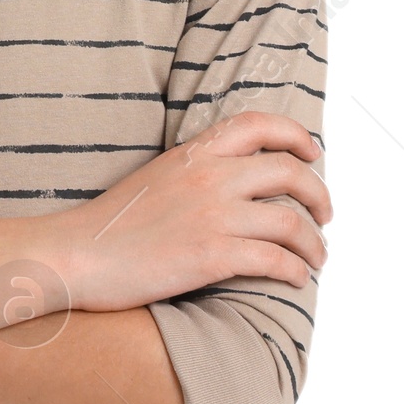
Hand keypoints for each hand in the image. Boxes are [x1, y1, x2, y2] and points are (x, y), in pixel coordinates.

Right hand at [38, 111, 331, 311]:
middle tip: (325, 214)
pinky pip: (274, 260)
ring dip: (315, 243)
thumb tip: (231, 180)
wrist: (79, 253)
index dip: (295, 135)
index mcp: (193, 153)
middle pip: (289, 170)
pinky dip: (295, 271)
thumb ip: (195, 171)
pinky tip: (294, 278)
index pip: (257, 124)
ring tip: (317, 258)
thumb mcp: (157, 177)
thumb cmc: (114, 223)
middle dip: (319, 194)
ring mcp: (213, 215)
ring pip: (291, 221)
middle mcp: (209, 176)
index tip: (312, 153)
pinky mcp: (212, 255)